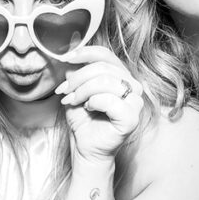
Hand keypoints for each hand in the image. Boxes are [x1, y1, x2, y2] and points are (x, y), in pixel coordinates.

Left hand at [56, 45, 143, 164]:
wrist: (85, 146)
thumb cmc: (83, 118)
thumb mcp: (75, 89)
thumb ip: (76, 71)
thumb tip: (70, 55)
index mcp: (121, 75)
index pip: (106, 55)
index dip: (85, 53)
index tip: (66, 58)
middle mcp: (132, 86)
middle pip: (103, 68)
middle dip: (78, 77)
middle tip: (64, 90)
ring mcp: (135, 102)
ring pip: (105, 82)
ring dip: (82, 90)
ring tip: (72, 100)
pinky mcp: (132, 118)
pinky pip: (109, 100)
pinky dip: (93, 102)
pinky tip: (88, 108)